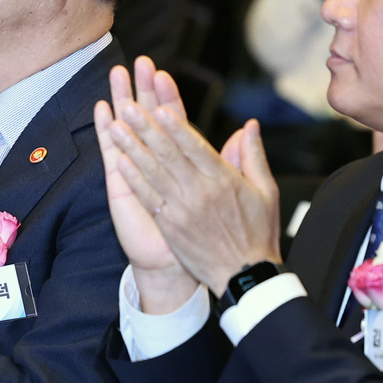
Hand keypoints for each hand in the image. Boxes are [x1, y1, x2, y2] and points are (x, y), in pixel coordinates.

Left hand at [104, 70, 280, 295]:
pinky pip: (149, 197)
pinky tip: (120, 161)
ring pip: (153, 172)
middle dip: (147, 128)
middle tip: (128, 106)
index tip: (160, 106)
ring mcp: (183, 209)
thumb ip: (253, 156)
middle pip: (169, 154)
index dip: (177, 126)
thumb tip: (250, 126)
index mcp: (224, 180)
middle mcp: (200, 192)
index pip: (196, 146)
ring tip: (116, 127)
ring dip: (133, 147)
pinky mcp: (170, 225)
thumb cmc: (258, 233)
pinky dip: (134, 178)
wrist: (246, 276)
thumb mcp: (266, 191)